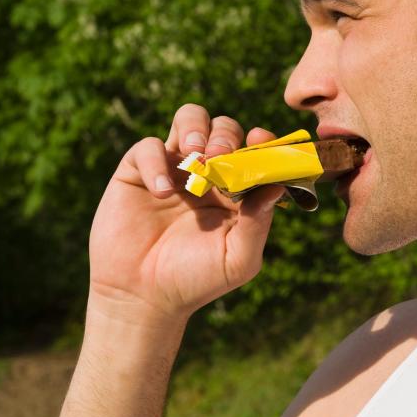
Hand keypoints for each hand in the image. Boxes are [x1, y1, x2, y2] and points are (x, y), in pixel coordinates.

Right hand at [87, 104, 284, 322]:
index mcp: (236, 189)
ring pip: (188, 119)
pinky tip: (162, 193)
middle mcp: (208, 172)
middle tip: (220, 155)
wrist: (142, 297)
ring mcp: (174, 168)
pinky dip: (156, 163)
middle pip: (223, 128)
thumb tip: (278, 186)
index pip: (254, 151)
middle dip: (226, 135)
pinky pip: (148, 147)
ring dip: (195, 127)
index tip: (260, 140)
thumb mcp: (237, 259)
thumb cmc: (195, 280)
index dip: (261, 141)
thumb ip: (258, 223)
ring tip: (194, 152)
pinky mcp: (138, 172)